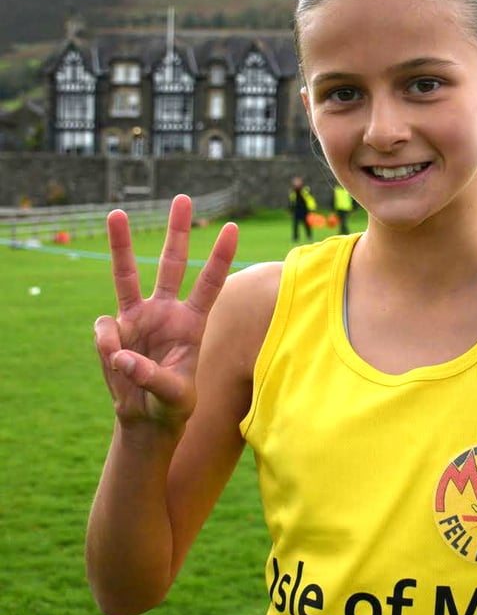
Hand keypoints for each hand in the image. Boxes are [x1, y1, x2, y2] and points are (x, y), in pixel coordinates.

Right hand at [93, 195, 238, 433]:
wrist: (146, 417)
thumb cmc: (172, 404)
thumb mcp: (174, 396)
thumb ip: (152, 377)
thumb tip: (121, 355)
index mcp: (192, 322)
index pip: (210, 284)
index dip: (221, 257)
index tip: (233, 227)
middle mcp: (166, 311)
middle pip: (171, 264)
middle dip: (177, 231)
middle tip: (183, 198)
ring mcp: (138, 317)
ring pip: (126, 274)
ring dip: (121, 244)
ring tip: (116, 213)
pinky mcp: (114, 330)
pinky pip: (104, 330)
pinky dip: (108, 347)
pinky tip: (118, 366)